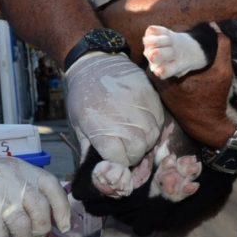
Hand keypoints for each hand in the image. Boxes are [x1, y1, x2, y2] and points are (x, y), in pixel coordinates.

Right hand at [0, 156, 70, 236]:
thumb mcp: (4, 173)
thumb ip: (26, 187)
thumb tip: (52, 214)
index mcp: (20, 168)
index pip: (51, 186)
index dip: (62, 208)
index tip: (63, 225)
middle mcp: (12, 180)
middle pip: (41, 211)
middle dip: (41, 229)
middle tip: (34, 235)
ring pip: (24, 228)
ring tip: (12, 236)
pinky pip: (2, 236)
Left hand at [65, 52, 164, 166]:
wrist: (93, 63)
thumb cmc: (83, 96)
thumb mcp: (79, 124)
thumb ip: (88, 149)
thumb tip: (98, 172)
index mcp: (101, 129)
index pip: (120, 160)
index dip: (117, 162)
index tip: (114, 157)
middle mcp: (123, 120)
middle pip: (139, 151)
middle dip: (132, 153)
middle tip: (124, 146)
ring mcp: (138, 107)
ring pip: (151, 137)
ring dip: (144, 140)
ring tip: (132, 132)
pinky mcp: (149, 95)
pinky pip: (158, 120)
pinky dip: (151, 125)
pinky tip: (140, 121)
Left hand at [155, 34, 234, 148]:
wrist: (209, 125)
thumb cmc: (214, 99)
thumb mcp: (223, 73)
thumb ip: (222, 50)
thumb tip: (217, 27)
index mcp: (172, 78)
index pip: (158, 53)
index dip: (162, 42)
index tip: (170, 36)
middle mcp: (162, 86)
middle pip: (154, 60)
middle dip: (159, 50)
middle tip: (168, 41)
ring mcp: (161, 92)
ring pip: (154, 69)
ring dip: (160, 60)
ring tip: (169, 49)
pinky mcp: (162, 96)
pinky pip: (158, 78)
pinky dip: (162, 70)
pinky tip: (172, 63)